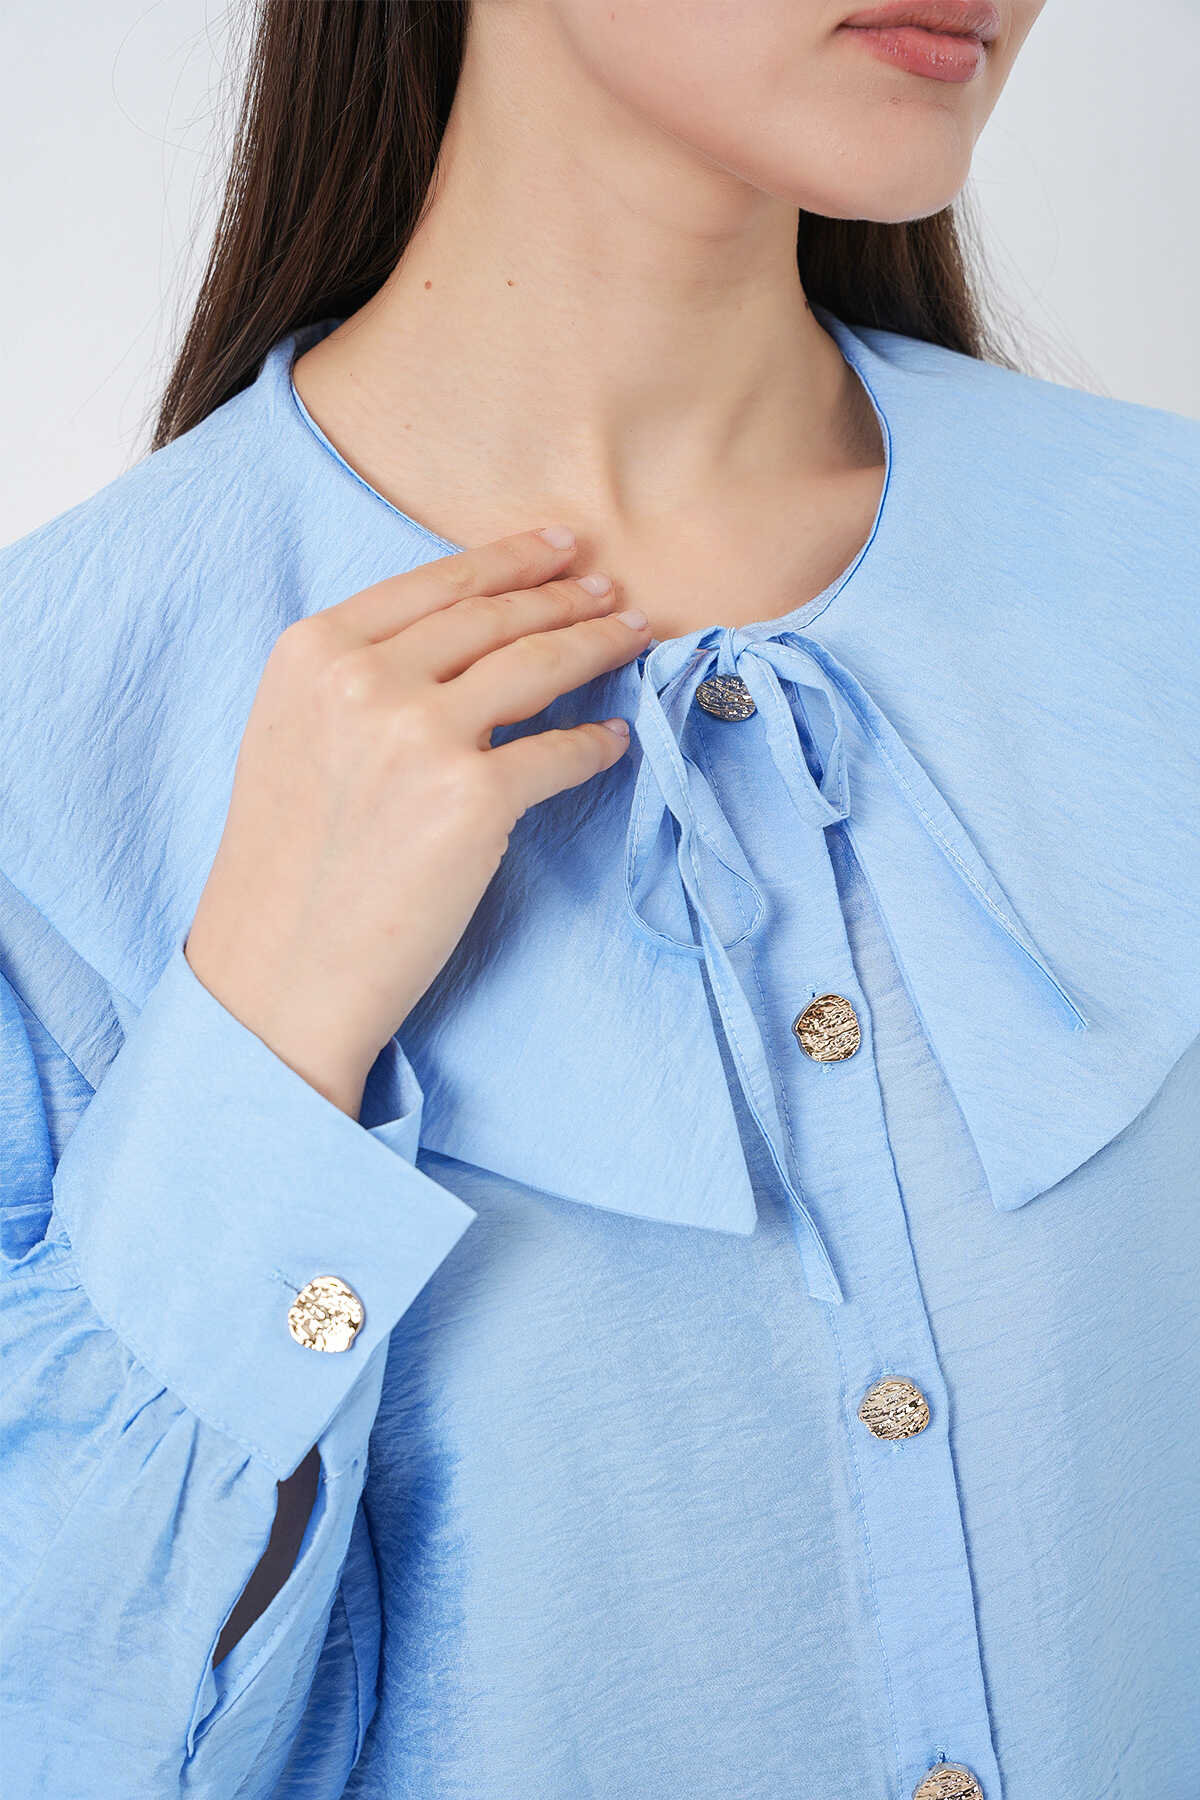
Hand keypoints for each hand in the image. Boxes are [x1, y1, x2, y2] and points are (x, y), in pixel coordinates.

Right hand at [183, 526, 647, 1115]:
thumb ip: (354, 679)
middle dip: (565, 595)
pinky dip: (597, 742)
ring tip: (631, 636)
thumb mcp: (291, 736)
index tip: (559, 546)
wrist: (278, 971)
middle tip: (611, 590)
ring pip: (539, 665)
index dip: (510, 559)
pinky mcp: (474, 799)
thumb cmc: (284, 868)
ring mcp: (421, 735)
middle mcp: (364, 679)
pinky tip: (615, 738)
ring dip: (596, 644)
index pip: (435, 583)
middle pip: (494, 616)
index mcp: (313, 653)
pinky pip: (561, 751)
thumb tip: (453, 646)